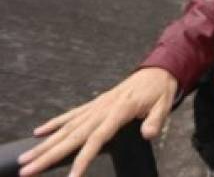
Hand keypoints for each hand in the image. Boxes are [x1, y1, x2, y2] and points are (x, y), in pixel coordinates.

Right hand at [18, 67, 177, 176]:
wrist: (158, 70)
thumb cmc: (160, 90)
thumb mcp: (164, 104)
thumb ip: (155, 120)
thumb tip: (147, 134)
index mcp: (120, 110)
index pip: (97, 138)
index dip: (84, 158)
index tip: (72, 176)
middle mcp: (103, 108)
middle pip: (73, 135)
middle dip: (49, 154)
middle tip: (28, 170)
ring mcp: (96, 105)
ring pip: (66, 127)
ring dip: (45, 143)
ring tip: (26, 158)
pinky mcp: (94, 104)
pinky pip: (71, 114)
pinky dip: (54, 123)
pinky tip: (38, 133)